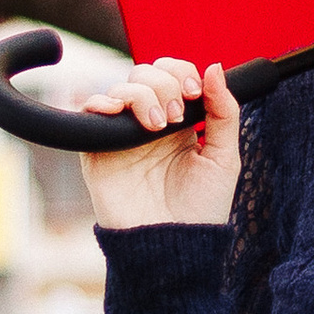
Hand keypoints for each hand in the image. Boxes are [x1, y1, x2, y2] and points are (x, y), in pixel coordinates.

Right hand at [78, 57, 239, 230]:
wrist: (172, 246)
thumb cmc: (200, 209)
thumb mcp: (224, 157)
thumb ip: (224, 112)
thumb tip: (215, 67)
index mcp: (179, 122)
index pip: (172, 75)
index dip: (182, 73)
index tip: (195, 92)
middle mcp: (148, 124)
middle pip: (145, 74)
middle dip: (164, 84)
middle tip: (176, 115)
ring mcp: (122, 136)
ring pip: (121, 88)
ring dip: (142, 95)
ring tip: (157, 126)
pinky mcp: (97, 151)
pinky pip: (89, 112)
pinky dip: (101, 102)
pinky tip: (120, 113)